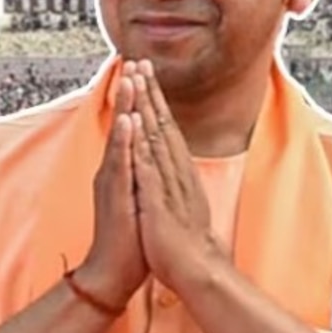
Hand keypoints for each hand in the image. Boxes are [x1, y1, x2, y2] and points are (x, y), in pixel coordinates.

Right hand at [74, 63, 147, 309]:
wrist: (113, 271)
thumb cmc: (128, 238)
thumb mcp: (137, 199)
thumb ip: (137, 176)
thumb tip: (145, 159)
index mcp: (123, 170)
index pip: (130, 128)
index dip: (136, 100)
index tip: (142, 72)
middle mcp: (114, 170)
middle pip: (122, 124)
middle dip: (129, 92)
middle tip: (133, 61)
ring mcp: (113, 182)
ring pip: (120, 137)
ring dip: (125, 108)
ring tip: (129, 81)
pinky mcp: (116, 195)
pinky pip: (120, 163)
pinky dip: (124, 141)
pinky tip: (127, 122)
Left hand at [129, 61, 228, 290]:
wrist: (196, 271)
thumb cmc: (181, 240)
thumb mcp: (174, 202)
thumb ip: (171, 182)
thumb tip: (166, 166)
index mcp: (176, 171)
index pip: (164, 128)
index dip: (154, 100)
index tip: (145, 73)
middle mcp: (175, 171)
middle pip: (162, 123)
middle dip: (150, 91)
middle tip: (140, 60)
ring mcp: (169, 183)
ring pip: (156, 136)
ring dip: (146, 106)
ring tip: (137, 79)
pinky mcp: (160, 200)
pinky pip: (149, 166)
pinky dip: (142, 142)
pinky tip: (135, 123)